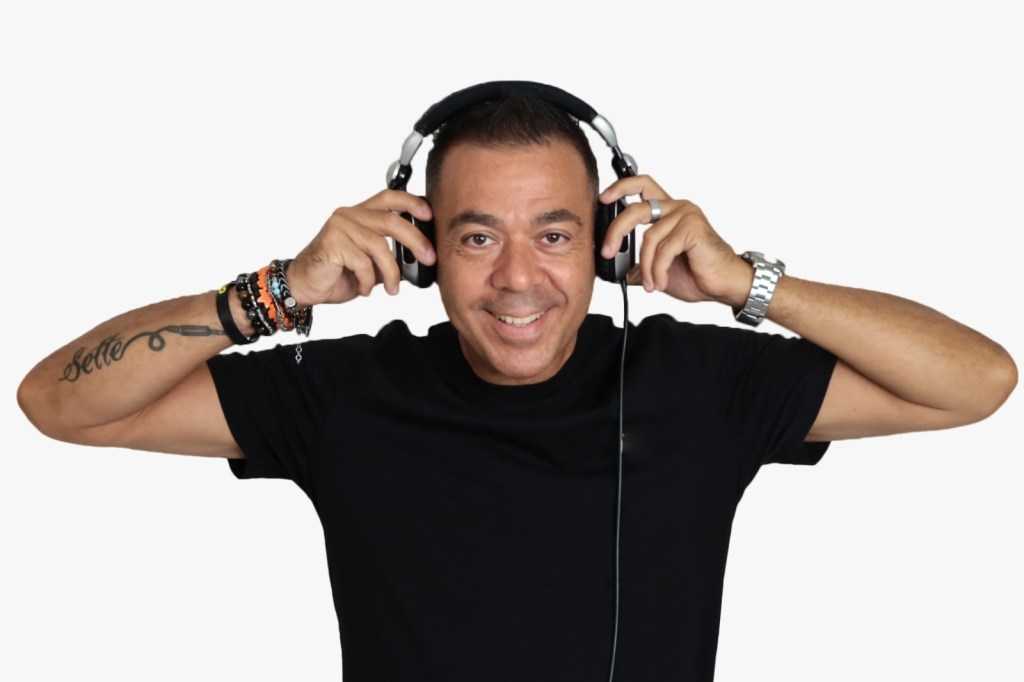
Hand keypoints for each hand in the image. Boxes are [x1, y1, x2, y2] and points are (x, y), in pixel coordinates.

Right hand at [287, 190, 435, 305]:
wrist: (304, 285)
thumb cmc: (336, 273)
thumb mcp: (372, 263)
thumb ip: (391, 255)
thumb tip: (420, 259)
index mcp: (360, 214)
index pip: (389, 198)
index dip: (411, 203)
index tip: (430, 214)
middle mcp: (349, 215)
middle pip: (391, 221)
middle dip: (416, 240)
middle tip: (429, 258)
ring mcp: (340, 227)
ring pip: (379, 246)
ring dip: (391, 271)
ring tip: (392, 288)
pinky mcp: (332, 242)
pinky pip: (362, 262)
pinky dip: (367, 280)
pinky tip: (364, 289)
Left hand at [599, 176, 751, 306]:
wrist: (723, 285)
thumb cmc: (697, 273)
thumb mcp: (658, 269)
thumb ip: (639, 265)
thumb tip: (617, 272)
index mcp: (668, 211)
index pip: (642, 185)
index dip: (621, 187)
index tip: (603, 199)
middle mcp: (677, 208)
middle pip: (636, 208)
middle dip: (616, 231)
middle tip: (607, 252)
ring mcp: (686, 216)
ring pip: (649, 238)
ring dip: (646, 266)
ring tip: (650, 283)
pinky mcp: (693, 228)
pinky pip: (664, 249)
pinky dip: (657, 270)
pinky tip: (659, 282)